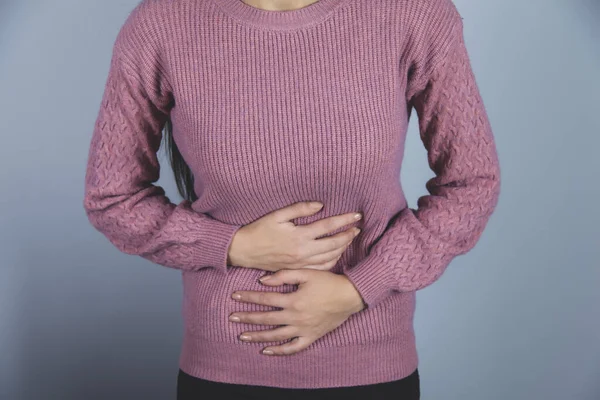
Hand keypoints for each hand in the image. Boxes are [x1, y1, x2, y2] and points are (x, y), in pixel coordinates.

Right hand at [227, 201, 361, 271]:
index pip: (328, 226)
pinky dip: (332, 261)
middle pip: (333, 244)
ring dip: (343, 248)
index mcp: (299, 236)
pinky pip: (320, 268)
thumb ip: (300, 209)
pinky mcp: (297, 270)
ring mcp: (301, 263)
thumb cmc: (259, 230)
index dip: (344, 220)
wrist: (244, 251)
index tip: (356, 215)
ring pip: (329, 257)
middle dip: (348, 235)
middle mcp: (302, 251)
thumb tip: (320, 205)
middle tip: (358, 228)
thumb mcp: (278, 215)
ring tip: (350, 239)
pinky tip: (336, 254)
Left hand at [229, 268, 365, 355]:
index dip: (249, 297)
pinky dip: (279, 351)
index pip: (265, 299)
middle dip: (247, 317)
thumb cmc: (328, 282)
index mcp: (293, 300)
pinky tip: (266, 350)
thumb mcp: (307, 273)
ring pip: (276, 336)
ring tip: (242, 336)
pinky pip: (293, 348)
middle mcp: (296, 317)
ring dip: (258, 336)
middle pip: (266, 318)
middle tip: (232, 317)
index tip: (235, 296)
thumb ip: (284, 275)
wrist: (349, 296)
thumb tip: (263, 281)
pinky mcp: (311, 337)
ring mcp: (303, 329)